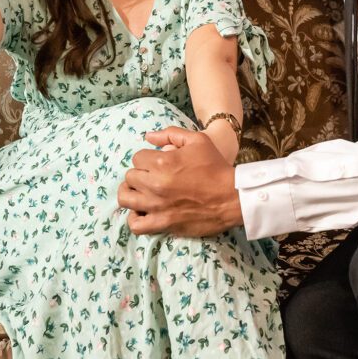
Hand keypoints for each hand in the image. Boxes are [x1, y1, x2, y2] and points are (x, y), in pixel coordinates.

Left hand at [118, 127, 242, 236]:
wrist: (232, 197)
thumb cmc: (215, 166)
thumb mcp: (198, 140)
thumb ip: (171, 134)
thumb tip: (148, 136)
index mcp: (162, 162)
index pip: (137, 158)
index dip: (147, 159)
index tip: (157, 163)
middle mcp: (155, 184)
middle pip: (130, 177)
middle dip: (140, 174)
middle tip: (152, 176)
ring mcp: (157, 206)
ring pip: (125, 198)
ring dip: (131, 193)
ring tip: (141, 192)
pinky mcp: (162, 223)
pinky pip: (135, 224)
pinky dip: (135, 218)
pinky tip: (143, 212)